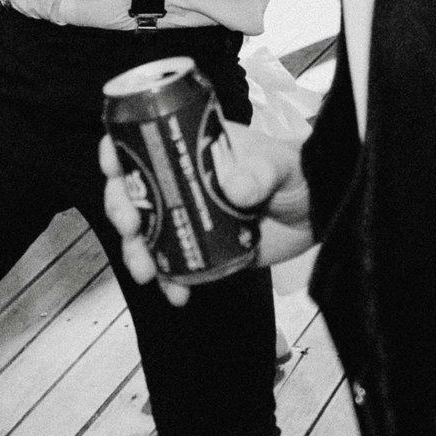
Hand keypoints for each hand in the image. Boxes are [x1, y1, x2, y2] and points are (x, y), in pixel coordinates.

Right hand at [97, 117, 313, 307]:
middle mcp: (181, 180)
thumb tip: (235, 188)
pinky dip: (170, 283)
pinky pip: (175, 267)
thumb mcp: (278, 164)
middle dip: (120, 208)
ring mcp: (189, 217)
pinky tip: (176, 295)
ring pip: (145, 233)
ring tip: (145, 272)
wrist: (322, 213)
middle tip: (130, 226)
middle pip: (133, 191)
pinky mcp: (204, 250)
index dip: (118, 151)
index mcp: (190, 147)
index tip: (113, 167)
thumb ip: (259, 173)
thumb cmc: (298, 171)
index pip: (141, 141)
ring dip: (136, 252)